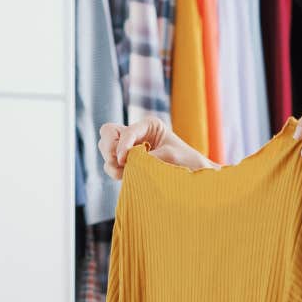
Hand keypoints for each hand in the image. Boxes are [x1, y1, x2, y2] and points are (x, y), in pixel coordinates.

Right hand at [98, 116, 212, 179]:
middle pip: (108, 133)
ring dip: (110, 161)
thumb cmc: (188, 162)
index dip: (122, 145)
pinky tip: (125, 176)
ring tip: (124, 172)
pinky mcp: (129, 162)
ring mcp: (131, 147)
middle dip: (110, 149)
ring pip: (106, 148)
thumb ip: (150, 157)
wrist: (195, 175)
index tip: (124, 161)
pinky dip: (114, 170)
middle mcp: (137, 134)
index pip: (126, 131)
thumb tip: (129, 164)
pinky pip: (111, 163)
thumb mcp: (171, 156)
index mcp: (149, 125)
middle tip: (121, 163)